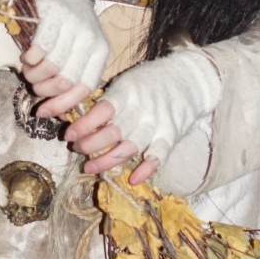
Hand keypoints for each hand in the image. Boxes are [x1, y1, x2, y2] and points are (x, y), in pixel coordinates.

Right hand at [20, 0, 108, 118]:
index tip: (43, 111)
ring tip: (28, 71)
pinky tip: (27, 56)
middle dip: (44, 90)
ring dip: (34, 75)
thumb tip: (55, 112)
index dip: (62, 104)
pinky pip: (40, 48)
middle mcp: (91, 40)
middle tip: (33, 85)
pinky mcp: (56, 15)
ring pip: (52, 66)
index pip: (85, 87)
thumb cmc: (69, 25)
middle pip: (66, 80)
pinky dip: (30, 59)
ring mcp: (74, 27)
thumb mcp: (79, 50)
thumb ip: (71, 75)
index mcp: (100, 52)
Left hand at [66, 50, 221, 184]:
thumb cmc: (150, 81)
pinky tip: (132, 179)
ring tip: (89, 168)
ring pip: (130, 147)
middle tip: (76, 148)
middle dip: (89, 144)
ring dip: (107, 160)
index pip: (102, 110)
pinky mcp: (171, 136)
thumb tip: (74, 112)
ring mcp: (157, 124)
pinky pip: (159, 156)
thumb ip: (107, 98)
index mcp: (128, 91)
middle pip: (113, 132)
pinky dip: (146, 169)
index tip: (69, 134)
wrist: (190, 79)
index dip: (84, 124)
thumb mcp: (127, 81)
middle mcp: (142, 109)